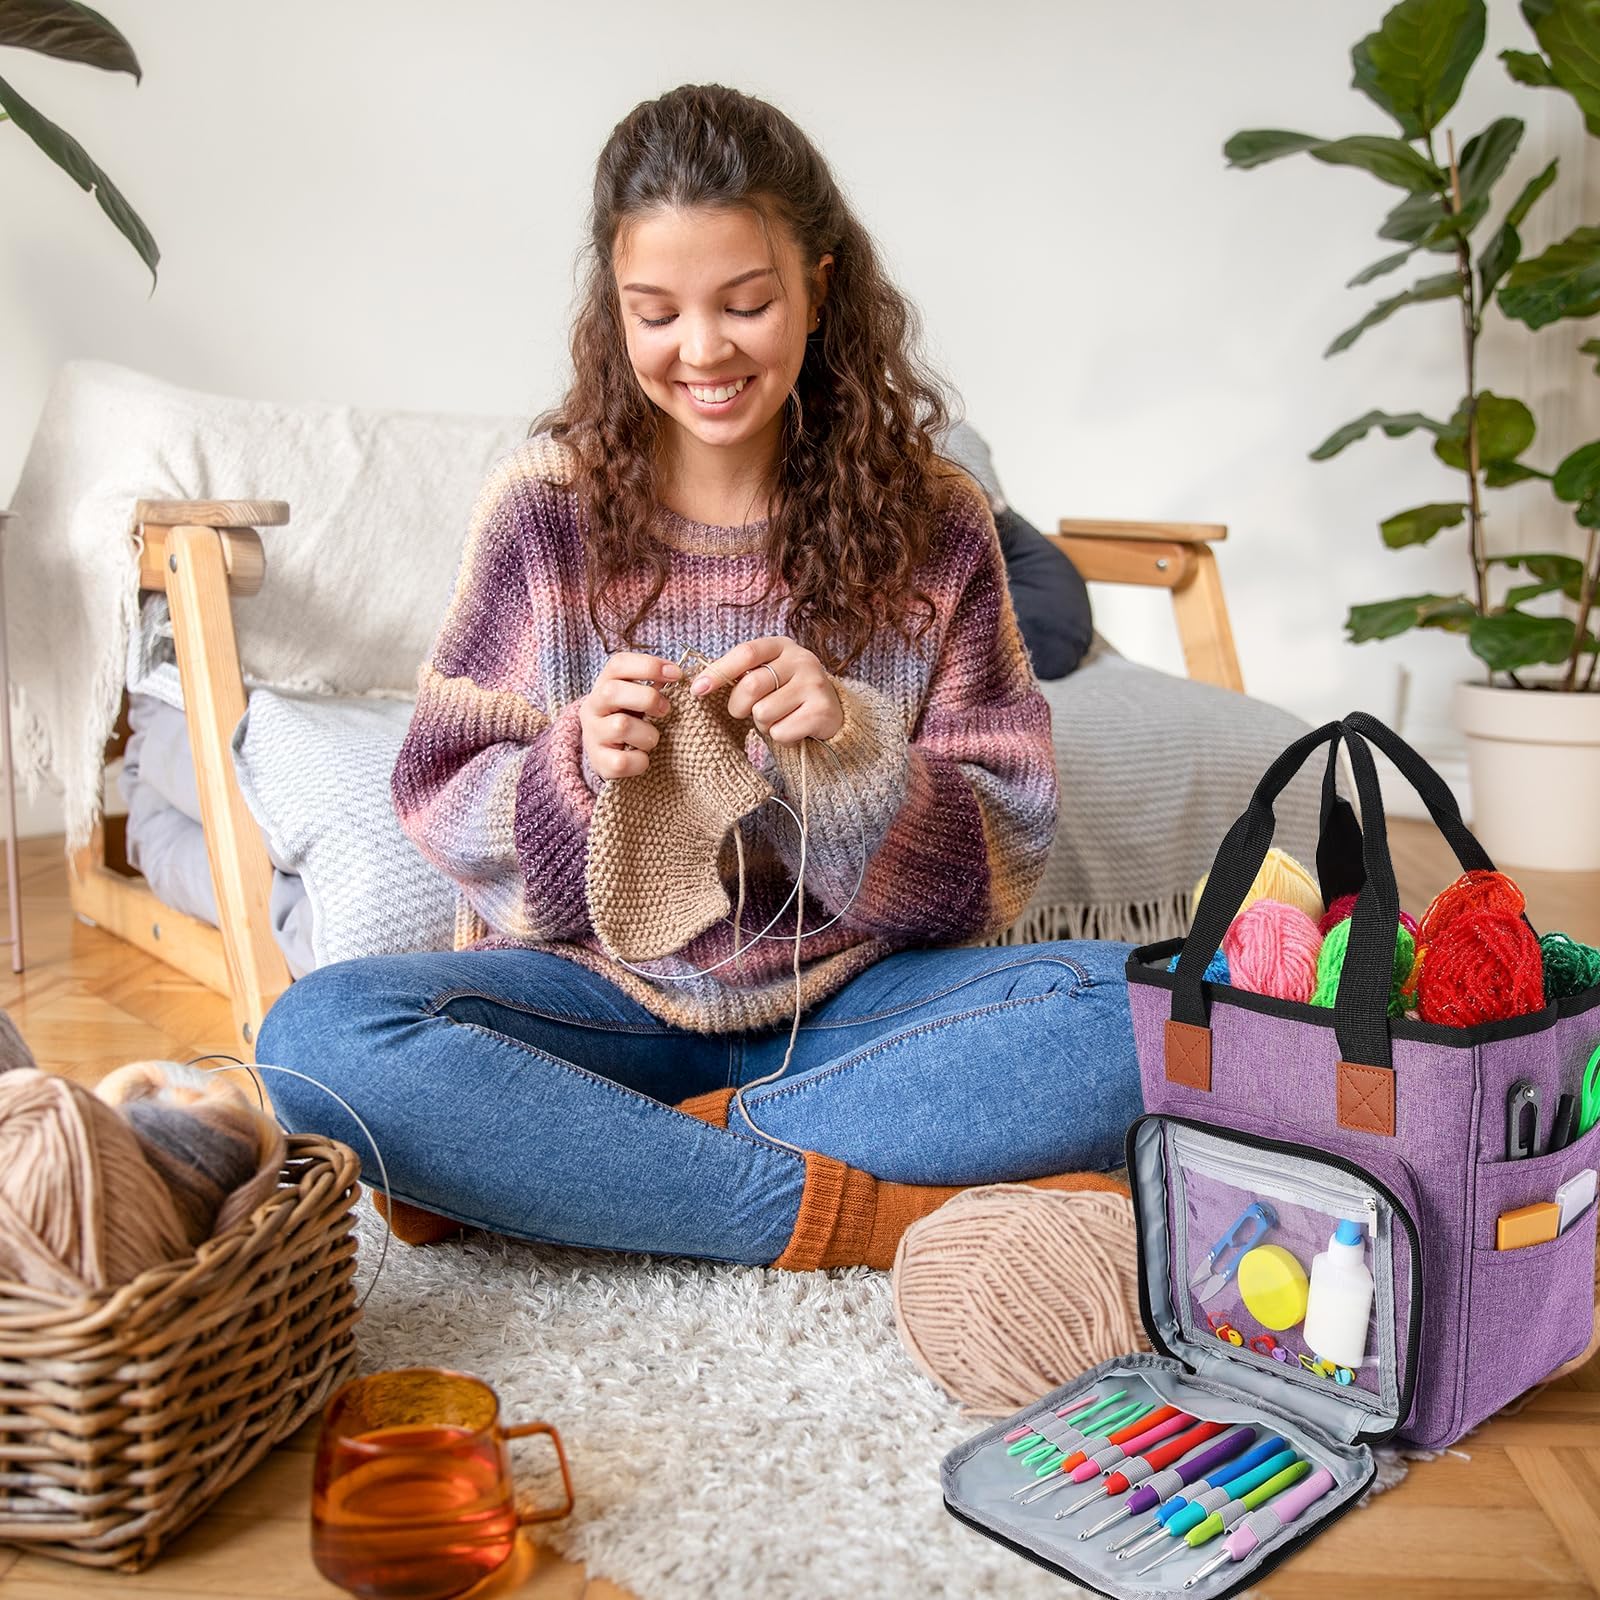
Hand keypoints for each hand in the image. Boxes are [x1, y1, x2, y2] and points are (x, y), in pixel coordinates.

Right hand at [580, 652, 682, 779]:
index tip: (677, 674)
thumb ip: (654, 684)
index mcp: (605, 684)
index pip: (618, 664)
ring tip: (651, 739)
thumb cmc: (632, 720)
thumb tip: (676, 674)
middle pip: (612, 691)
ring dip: (648, 734)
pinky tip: (642, 757)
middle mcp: (592, 707)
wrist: (610, 756)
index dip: (649, 665)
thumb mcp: (638, 697)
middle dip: (647, 698)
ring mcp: (592, 735)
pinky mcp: (598, 762)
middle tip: (665, 710)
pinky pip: (623, 761)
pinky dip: (641, 761)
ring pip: (621, 726)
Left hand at [690, 636, 842, 744]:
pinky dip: (781, 737)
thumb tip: (699, 684)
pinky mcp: (822, 711)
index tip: (698, 690)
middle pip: (751, 686)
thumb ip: (740, 674)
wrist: (830, 714)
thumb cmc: (786, 695)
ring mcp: (814, 684)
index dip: (719, 671)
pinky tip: (794, 728)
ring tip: (779, 718)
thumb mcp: (766, 675)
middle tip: (747, 712)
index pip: (746, 653)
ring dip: (763, 724)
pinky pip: (780, 732)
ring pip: (763, 713)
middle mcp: (801, 659)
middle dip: (739, 707)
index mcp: (782, 646)